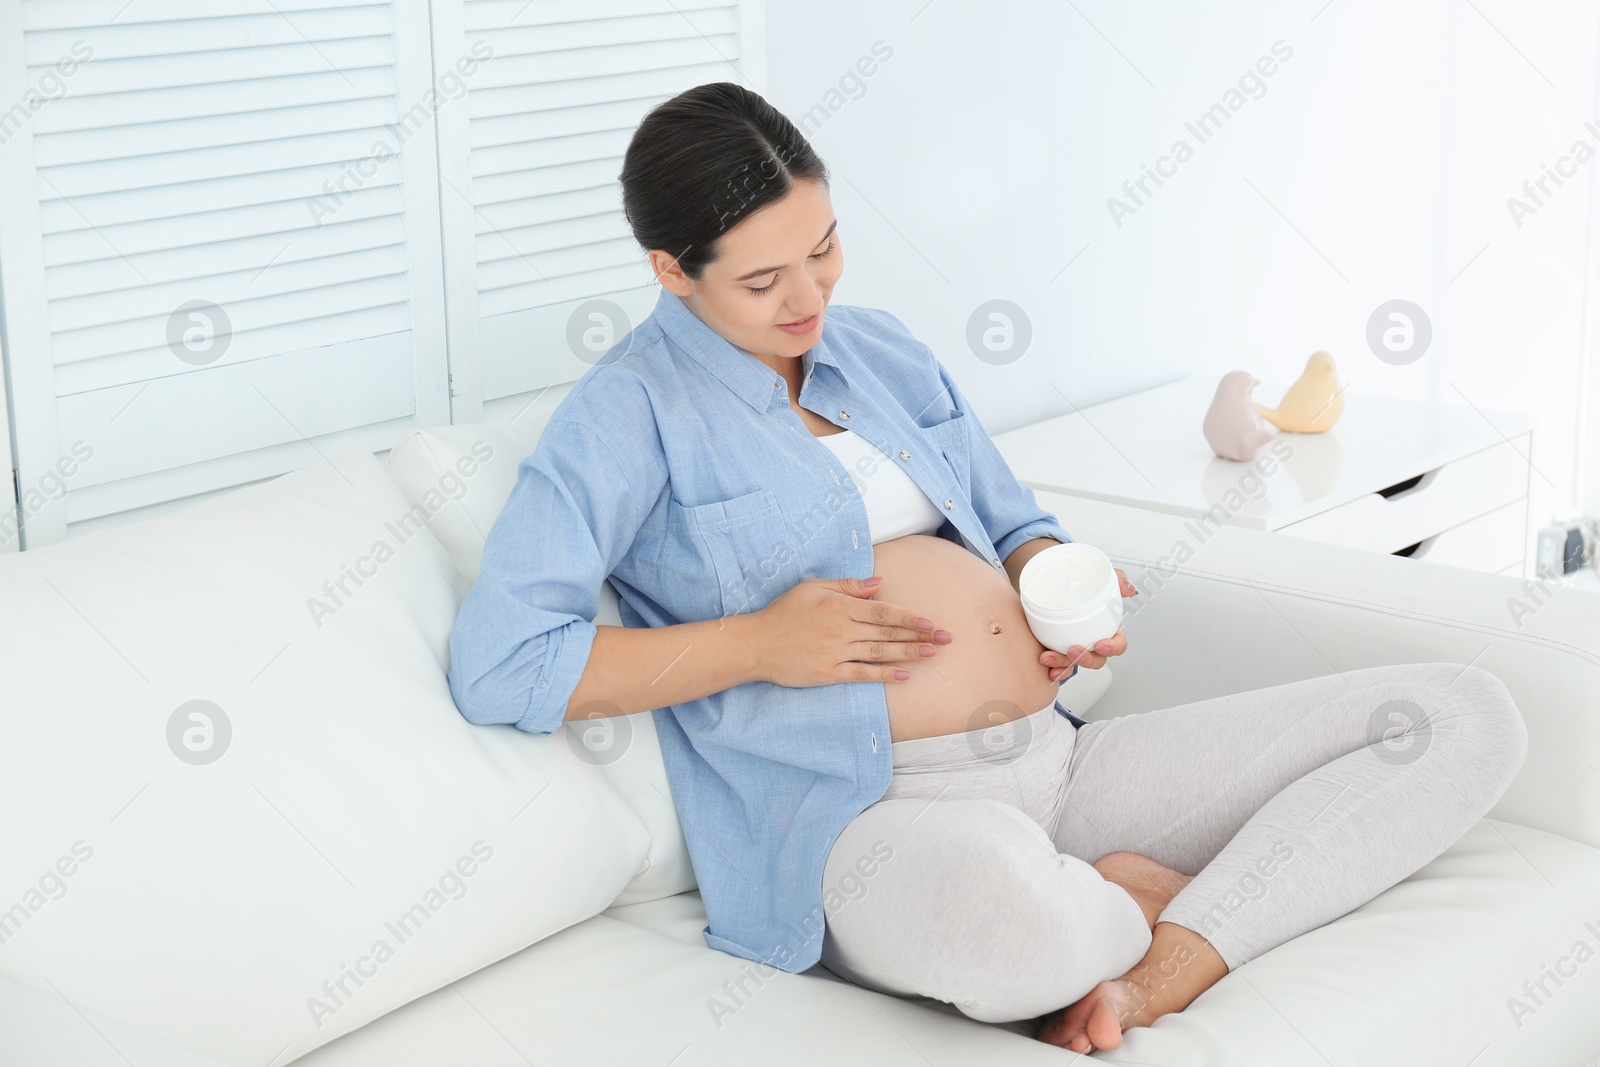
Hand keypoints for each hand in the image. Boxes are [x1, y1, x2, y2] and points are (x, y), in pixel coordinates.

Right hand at [749, 576, 952, 687]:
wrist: (755, 643)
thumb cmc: (783, 612)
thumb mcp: (812, 587)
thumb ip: (846, 585)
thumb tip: (879, 583)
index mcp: (839, 605)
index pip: (882, 611)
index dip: (908, 617)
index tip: (930, 621)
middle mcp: (841, 628)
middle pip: (887, 632)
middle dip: (919, 635)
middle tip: (946, 638)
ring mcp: (835, 652)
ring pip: (879, 652)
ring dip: (908, 653)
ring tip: (932, 653)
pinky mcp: (828, 673)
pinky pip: (861, 674)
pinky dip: (883, 675)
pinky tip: (903, 676)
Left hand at [1040, 567, 1136, 680]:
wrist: (1043, 581)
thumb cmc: (1074, 581)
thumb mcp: (1096, 574)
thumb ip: (1116, 579)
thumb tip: (1128, 588)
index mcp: (1106, 627)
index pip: (1117, 644)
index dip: (1113, 648)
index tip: (1101, 645)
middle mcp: (1090, 640)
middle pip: (1097, 659)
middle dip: (1087, 659)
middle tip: (1073, 649)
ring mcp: (1073, 647)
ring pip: (1074, 664)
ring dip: (1063, 665)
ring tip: (1048, 657)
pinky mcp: (1056, 649)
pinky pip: (1058, 666)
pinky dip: (1053, 669)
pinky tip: (1047, 669)